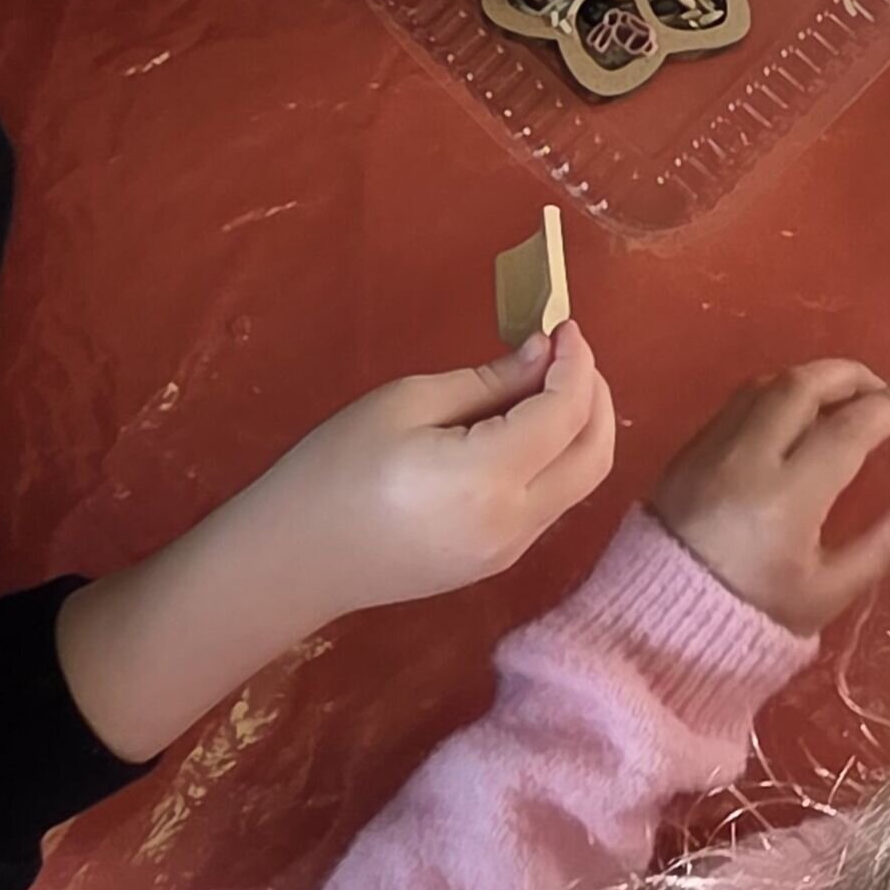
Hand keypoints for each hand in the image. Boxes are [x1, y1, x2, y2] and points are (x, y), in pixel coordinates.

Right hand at [225, 326, 622, 620]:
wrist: (293, 559)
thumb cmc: (333, 469)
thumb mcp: (406, 403)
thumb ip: (488, 381)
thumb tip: (543, 356)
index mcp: (486, 476)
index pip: (565, 414)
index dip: (576, 363)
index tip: (564, 326)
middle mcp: (513, 522)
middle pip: (594, 456)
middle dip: (596, 397)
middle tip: (570, 355)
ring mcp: (510, 551)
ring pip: (580, 484)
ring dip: (581, 430)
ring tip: (549, 385)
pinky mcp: (498, 563)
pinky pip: (551, 504)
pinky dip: (557, 460)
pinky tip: (526, 429)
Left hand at [649, 361, 889, 634]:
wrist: (659, 628)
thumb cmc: (752, 618)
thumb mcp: (828, 592)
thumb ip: (885, 543)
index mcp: (788, 497)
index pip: (848, 428)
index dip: (888, 407)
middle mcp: (746, 459)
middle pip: (803, 384)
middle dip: (851, 375)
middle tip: (881, 390)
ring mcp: (710, 449)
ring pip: (766, 384)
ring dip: (812, 379)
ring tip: (844, 397)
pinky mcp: (686, 451)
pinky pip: (738, 403)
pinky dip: (777, 395)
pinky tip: (796, 415)